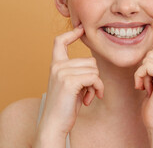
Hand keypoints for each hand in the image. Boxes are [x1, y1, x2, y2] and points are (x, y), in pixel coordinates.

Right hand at [37, 25, 103, 139]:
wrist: (54, 124)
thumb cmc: (65, 106)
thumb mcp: (70, 85)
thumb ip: (77, 72)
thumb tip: (93, 64)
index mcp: (56, 65)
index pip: (60, 42)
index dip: (71, 34)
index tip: (80, 28)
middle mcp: (57, 66)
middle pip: (90, 61)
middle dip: (94, 77)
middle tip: (88, 92)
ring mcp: (62, 72)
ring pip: (94, 70)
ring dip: (96, 85)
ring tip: (87, 96)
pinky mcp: (70, 81)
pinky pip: (95, 78)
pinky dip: (98, 88)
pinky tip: (90, 99)